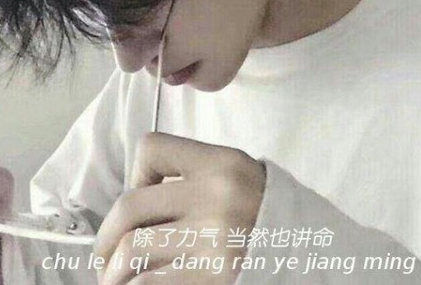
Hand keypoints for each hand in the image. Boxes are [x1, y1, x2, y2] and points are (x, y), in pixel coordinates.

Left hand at [95, 133, 265, 284]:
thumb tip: (133, 206)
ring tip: (116, 280)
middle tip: (104, 257)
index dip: (135, 175)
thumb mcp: (236, 179)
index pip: (150, 148)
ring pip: (132, 251)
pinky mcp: (214, 279)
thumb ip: (193, 180)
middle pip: (130, 206)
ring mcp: (214, 240)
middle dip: (107, 237)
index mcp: (220, 162)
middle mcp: (215, 195)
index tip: (140, 200)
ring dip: (114, 272)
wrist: (315, 256)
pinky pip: (150, 283)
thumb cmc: (268, 218)